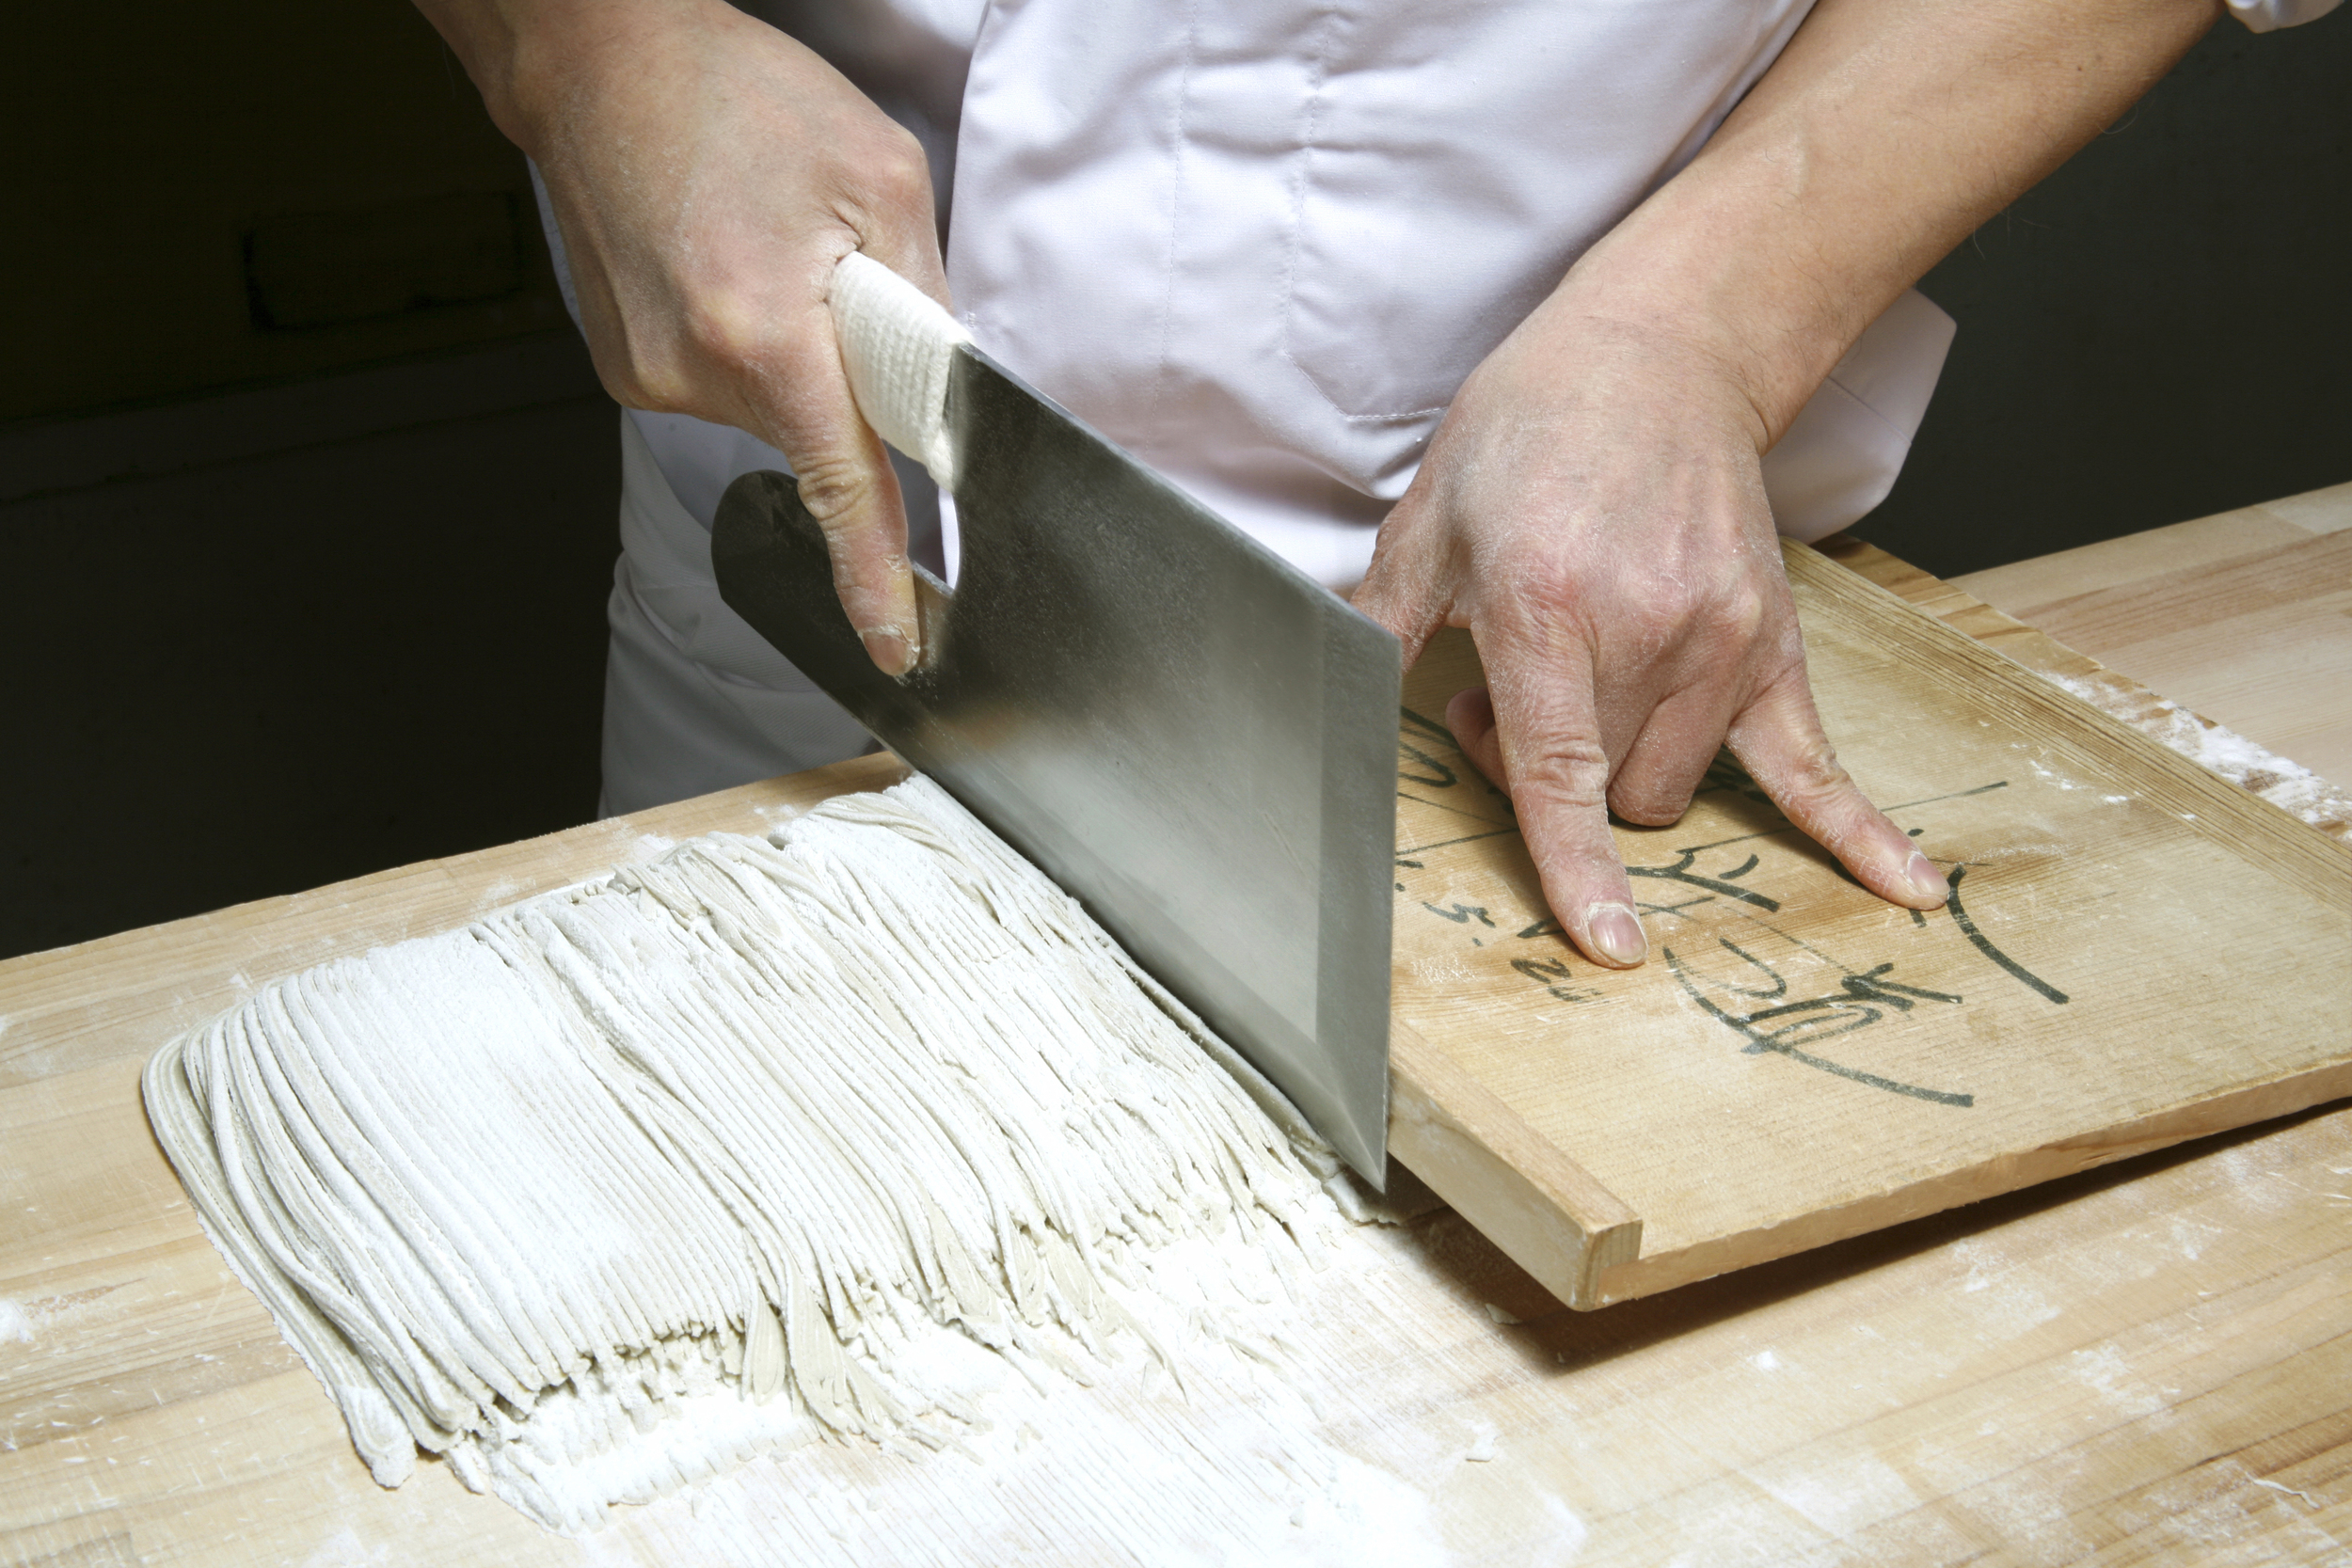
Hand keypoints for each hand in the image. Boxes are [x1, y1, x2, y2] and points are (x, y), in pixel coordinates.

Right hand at [417, 0, 942, 672]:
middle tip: (823, 269)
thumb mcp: (878, 176)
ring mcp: (649, 377)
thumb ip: (925, 299)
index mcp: (768, 332)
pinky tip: (724, 266)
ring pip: (773, 408)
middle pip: (821, 431)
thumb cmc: (734, 97)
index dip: (872, 576)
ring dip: (794, 352)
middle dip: (846, 376)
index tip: (897, 646)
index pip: (843, 490)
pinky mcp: (626, 371)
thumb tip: (948, 391)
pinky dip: (745, 342)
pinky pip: (722, 386)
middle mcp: (696, 371)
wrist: (598, 63)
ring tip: (760, 248)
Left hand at [1353, 301, 1950, 970]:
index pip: (1562, 770)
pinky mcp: (1774, 643)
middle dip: (1549, 775)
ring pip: (1670, 786)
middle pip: (1605, 790)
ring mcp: (1724, 640)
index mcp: (1551, 606)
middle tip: (1506, 690)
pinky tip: (1909, 887)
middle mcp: (1649, 629)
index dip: (1576, 865)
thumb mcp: (1426, 521)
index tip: (1607, 943)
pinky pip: (1815, 760)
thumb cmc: (1530, 433)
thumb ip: (1378, 628)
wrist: (1656, 355)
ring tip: (1584, 682)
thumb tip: (1325, 709)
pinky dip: (1858, 830)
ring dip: (1622, 770)